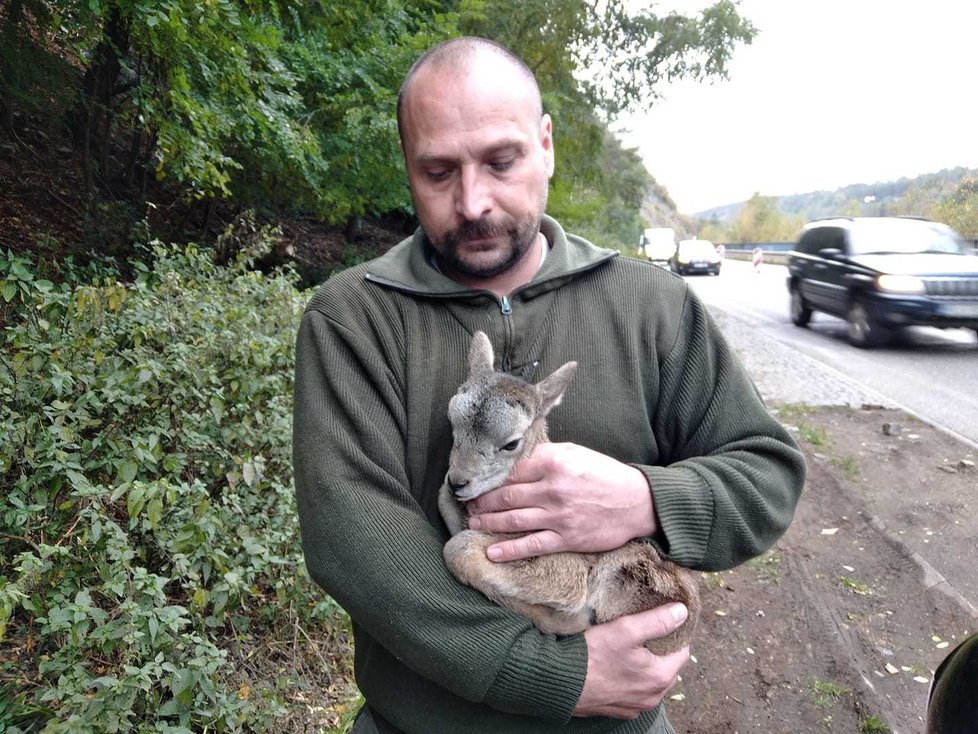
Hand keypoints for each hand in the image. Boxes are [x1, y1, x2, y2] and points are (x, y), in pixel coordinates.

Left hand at [466, 442, 656, 561]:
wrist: (637, 503)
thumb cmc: (605, 475)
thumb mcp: (575, 453)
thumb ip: (545, 456)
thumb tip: (516, 461)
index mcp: (553, 462)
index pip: (511, 471)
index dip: (490, 478)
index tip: (477, 483)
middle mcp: (552, 488)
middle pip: (506, 496)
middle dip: (483, 502)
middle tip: (468, 505)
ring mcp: (558, 515)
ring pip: (513, 519)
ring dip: (489, 523)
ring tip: (473, 524)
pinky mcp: (567, 538)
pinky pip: (532, 545)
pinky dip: (509, 549)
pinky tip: (492, 551)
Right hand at [573, 603, 689, 718]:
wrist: (561, 682)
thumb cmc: (593, 656)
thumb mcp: (626, 629)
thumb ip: (657, 621)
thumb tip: (682, 612)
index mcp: (660, 677)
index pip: (682, 652)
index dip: (673, 635)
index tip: (659, 624)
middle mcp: (653, 697)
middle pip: (668, 668)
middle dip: (660, 652)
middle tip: (642, 635)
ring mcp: (636, 707)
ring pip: (651, 682)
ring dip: (645, 667)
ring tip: (628, 650)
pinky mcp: (620, 711)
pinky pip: (635, 693)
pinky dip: (631, 681)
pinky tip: (616, 668)